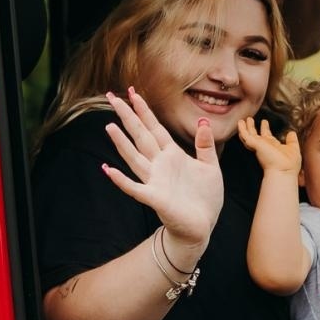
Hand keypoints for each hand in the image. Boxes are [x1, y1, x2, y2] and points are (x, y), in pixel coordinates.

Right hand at [102, 89, 223, 251]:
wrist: (202, 226)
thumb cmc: (205, 198)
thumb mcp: (211, 167)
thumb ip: (205, 145)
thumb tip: (202, 121)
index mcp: (173, 155)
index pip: (155, 128)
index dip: (144, 111)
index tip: (132, 93)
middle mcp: (160, 165)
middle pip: (140, 136)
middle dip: (128, 117)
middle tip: (111, 97)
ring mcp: (155, 181)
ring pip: (134, 157)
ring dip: (121, 143)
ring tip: (109, 126)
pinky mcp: (155, 198)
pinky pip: (134, 188)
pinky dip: (120, 179)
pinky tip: (107, 169)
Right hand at [238, 117, 300, 174]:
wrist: (283, 170)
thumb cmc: (289, 164)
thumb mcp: (293, 149)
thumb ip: (292, 141)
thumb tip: (291, 133)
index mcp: (273, 147)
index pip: (267, 137)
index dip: (265, 129)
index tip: (264, 122)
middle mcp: (264, 146)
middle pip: (256, 135)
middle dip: (252, 127)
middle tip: (250, 119)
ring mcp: (258, 146)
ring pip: (249, 135)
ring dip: (245, 127)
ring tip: (243, 120)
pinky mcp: (254, 144)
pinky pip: (246, 135)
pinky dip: (242, 129)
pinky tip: (240, 122)